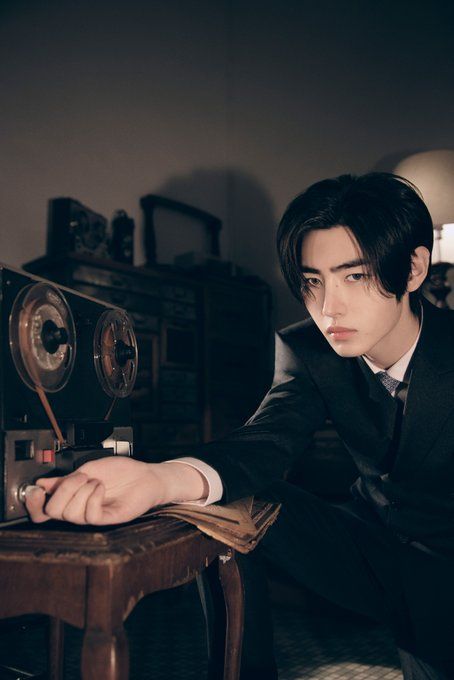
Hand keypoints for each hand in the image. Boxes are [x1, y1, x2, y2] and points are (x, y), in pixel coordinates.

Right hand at [24, 456, 205, 525]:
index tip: (37, 489)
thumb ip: (65, 479)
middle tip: (80, 477)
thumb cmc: (120, 472)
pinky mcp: (106, 519)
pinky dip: (92, 497)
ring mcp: (92, 516)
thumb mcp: (88, 469)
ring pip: (70, 513)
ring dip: (81, 490)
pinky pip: (89, 515)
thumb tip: (41, 483)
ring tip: (96, 481)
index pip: (43, 510)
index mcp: (71, 498)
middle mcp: (79, 509)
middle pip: (52, 512)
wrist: (145, 476)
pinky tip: (101, 488)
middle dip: (63, 490)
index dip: (34, 504)